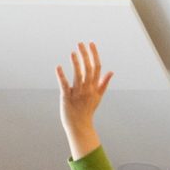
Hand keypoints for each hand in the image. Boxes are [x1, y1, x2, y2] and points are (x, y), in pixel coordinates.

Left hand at [56, 42, 112, 158]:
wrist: (79, 126)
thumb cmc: (87, 110)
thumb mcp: (98, 96)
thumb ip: (103, 83)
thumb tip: (111, 72)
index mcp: (94, 88)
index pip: (97, 68)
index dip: (94, 55)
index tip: (91, 43)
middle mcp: (87, 90)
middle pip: (88, 70)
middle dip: (85, 56)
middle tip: (80, 43)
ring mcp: (77, 94)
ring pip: (78, 76)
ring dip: (76, 64)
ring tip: (73, 52)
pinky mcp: (67, 98)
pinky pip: (65, 86)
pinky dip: (61, 76)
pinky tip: (58, 67)